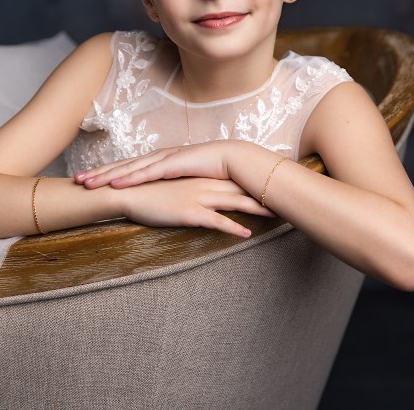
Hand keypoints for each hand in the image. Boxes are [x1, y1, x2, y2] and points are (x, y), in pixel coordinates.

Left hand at [75, 141, 253, 189]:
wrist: (234, 159)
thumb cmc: (212, 172)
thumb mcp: (185, 181)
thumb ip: (171, 186)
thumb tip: (160, 196)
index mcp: (159, 161)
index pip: (128, 167)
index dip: (107, 173)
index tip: (89, 179)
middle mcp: (157, 157)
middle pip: (122, 166)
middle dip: (99, 173)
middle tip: (76, 180)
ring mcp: (164, 159)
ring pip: (129, 169)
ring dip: (107, 176)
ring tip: (87, 183)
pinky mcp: (174, 164)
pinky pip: (147, 173)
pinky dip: (130, 178)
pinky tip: (115, 184)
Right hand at [116, 177, 274, 237]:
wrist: (128, 192)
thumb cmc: (149, 192)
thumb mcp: (175, 188)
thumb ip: (192, 190)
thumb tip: (205, 198)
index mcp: (202, 178)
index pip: (235, 180)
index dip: (255, 184)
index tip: (274, 186)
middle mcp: (204, 185)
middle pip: (241, 189)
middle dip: (264, 194)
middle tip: (286, 198)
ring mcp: (198, 197)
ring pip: (234, 202)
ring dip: (256, 209)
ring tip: (277, 215)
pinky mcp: (189, 212)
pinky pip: (216, 222)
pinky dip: (232, 228)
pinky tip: (246, 234)